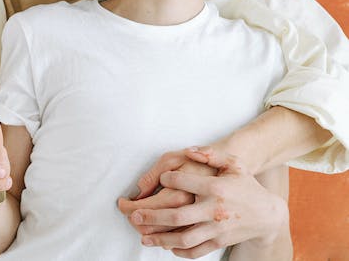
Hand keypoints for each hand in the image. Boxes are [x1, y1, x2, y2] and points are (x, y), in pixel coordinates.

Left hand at [126, 147, 288, 258]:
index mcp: (215, 188)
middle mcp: (214, 210)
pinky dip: (180, 251)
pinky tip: (167, 246)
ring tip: (143, 237)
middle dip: (153, 217)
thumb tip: (190, 150)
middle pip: (178, 216)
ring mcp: (217, 229)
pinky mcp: (219, 242)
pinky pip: (196, 251)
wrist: (268, 214)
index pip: (183, 183)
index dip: (167, 179)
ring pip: (184, 238)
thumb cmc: (245, 185)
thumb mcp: (233, 164)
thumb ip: (211, 154)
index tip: (161, 178)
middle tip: (134, 215)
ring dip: (161, 239)